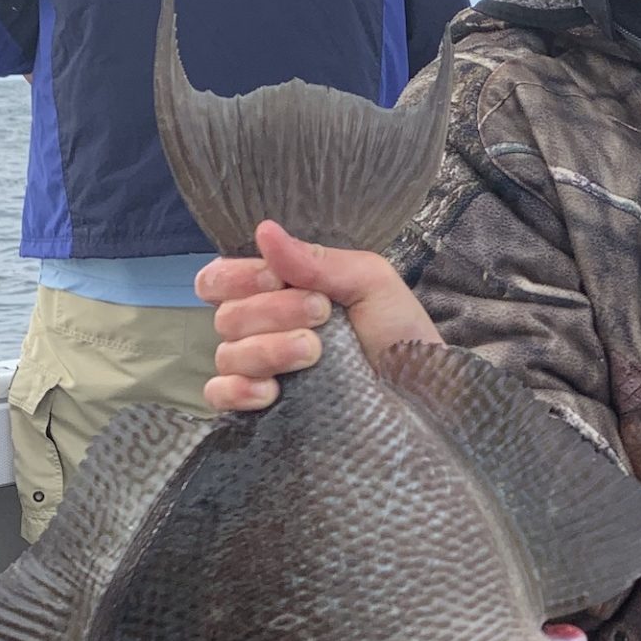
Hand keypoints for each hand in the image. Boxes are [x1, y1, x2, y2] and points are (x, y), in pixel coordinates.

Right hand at [197, 220, 438, 412]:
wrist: (421, 387)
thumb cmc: (397, 328)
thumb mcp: (370, 281)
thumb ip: (317, 260)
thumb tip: (264, 231)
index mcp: (278, 291)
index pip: (222, 278)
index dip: (240, 278)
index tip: (279, 280)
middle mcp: (261, 329)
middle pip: (227, 317)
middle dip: (272, 312)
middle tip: (321, 315)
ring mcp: (260, 371)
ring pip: (227, 355)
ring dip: (267, 350)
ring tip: (313, 352)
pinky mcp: (261, 409)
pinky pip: (219, 396)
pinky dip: (236, 392)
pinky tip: (270, 391)